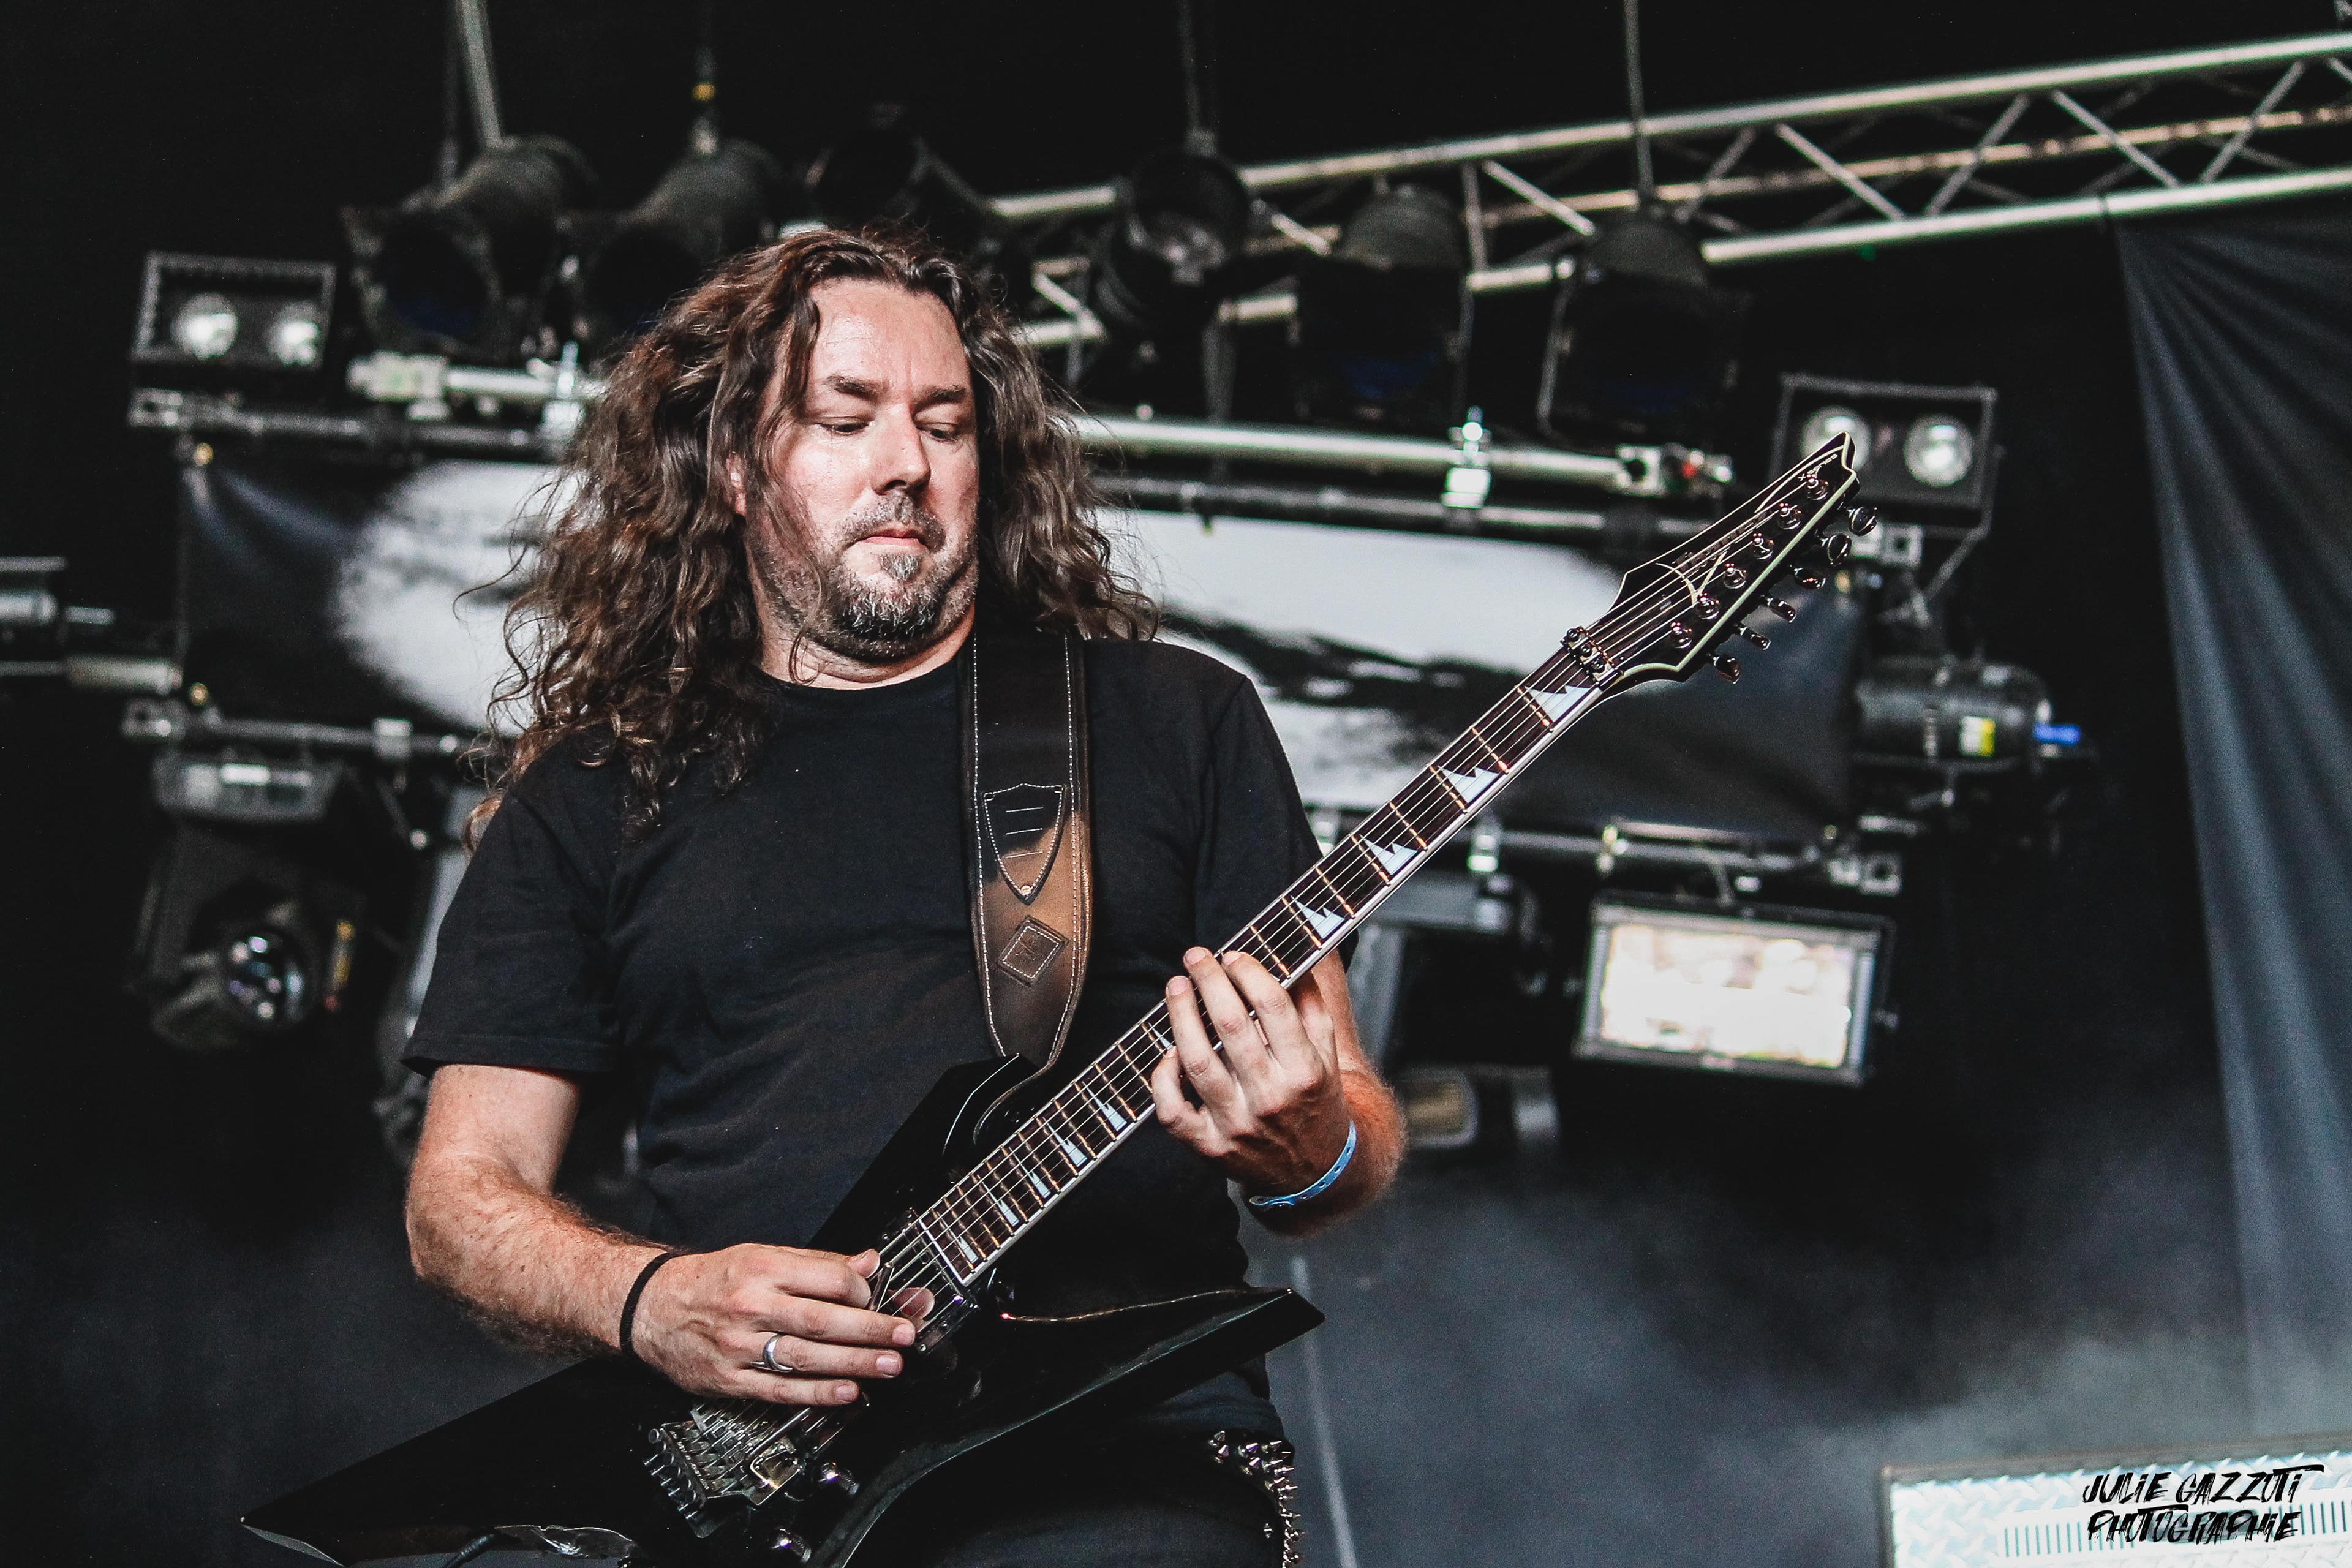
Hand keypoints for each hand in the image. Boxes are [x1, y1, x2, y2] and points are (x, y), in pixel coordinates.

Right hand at [631, 1243, 932, 1406]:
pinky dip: (816, 1393)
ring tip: (888, 1365)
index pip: (826, 1279)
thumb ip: (816, 1264)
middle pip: (822, 1320)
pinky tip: (846, 1393)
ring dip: (853, 1364)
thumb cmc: (713, 1280)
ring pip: (805, 1358)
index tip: (881, 1298)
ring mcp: (739, 1347)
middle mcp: (751, 1307)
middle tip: (903, 1335)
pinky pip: (780, 1389)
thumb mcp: (761, 1256)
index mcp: (762, 1269)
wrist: (653, 1307)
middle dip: (870, 1329)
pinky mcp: (730, 1380)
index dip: (861, 1291)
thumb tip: (867, 1264)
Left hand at [1149, 947, 1351, 1198]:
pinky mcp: (1210, 1148)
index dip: (1248, 973)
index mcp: (1305, 1071)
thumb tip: (1289, 956)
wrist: (1313, 1172)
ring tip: (1176, 987)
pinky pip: (1173, 1112)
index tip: (1233, 956)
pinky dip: (1164, 1078)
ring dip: (1181, 1017)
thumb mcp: (1326, 1054)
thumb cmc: (1314, 1100)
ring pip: (1198, 1062)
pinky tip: (1168, 1052)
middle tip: (1196, 957)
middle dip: (1209, 982)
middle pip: (1232, 1027)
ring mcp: (1238, 1126)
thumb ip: (1310, 1004)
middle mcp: (1272, 1099)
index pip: (1273, 1007)